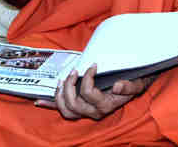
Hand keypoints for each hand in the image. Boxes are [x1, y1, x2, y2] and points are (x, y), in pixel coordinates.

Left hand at [35, 64, 150, 119]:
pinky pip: (63, 110)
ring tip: (63, 80)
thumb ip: (130, 86)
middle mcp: (94, 112)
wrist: (134, 86)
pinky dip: (50, 105)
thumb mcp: (138, 83)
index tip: (93, 65)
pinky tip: (39, 102)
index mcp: (106, 105)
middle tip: (75, 71)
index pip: (88, 94)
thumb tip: (117, 86)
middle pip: (73, 104)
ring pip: (66, 110)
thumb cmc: (135, 83)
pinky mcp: (81, 107)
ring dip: (60, 95)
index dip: (87, 78)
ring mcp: (86, 111)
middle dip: (70, 86)